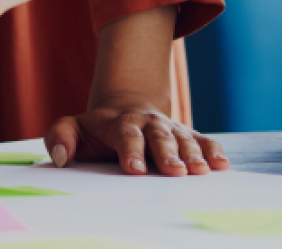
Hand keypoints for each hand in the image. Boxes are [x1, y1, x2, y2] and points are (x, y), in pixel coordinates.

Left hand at [46, 93, 228, 175]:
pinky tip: (221, 164)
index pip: (125, 135)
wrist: (124, 109)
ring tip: (200, 171)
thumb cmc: (94, 130)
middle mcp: (147, 122)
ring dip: (193, 154)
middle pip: (158, 136)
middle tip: (175, 172)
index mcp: (118, 122)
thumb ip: (59, 137)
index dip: (130, 151)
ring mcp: (168, 127)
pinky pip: (202, 140)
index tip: (135, 170)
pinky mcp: (185, 135)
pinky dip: (212, 150)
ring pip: (182, 138)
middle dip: (167, 153)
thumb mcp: (71, 127)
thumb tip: (60, 158)